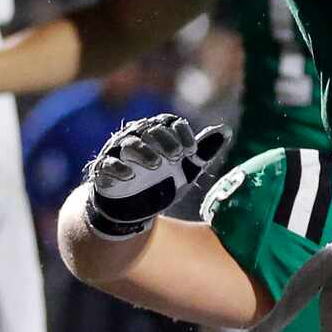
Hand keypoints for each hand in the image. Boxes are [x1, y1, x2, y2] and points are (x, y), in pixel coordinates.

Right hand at [83, 114, 230, 238]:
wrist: (136, 209)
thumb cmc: (163, 182)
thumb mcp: (186, 169)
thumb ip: (203, 150)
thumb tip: (226, 130)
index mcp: (157, 133)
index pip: (168, 122)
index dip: (181, 133)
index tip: (192, 149)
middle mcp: (137, 137)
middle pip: (149, 129)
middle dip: (164, 140)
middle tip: (178, 156)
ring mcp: (118, 153)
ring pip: (128, 143)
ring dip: (143, 152)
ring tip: (157, 165)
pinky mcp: (104, 169)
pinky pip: (107, 164)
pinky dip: (117, 168)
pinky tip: (130, 176)